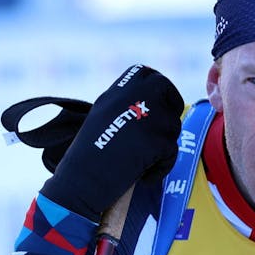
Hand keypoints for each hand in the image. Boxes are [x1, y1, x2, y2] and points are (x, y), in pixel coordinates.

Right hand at [38, 65, 183, 221]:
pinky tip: (144, 176)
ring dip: (164, 144)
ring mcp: (149, 116)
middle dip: (172, 105)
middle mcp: (135, 96)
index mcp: (117, 91)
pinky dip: (162, 167)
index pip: (146, 74)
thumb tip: (153, 103)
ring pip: (172, 125)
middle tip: (165, 128)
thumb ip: (126, 104)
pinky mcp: (158, 140)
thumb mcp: (103, 116)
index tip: (160, 101)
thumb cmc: (88, 156)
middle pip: (166, 89)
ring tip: (142, 161)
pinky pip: (171, 152)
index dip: (158, 86)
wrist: (82, 180)